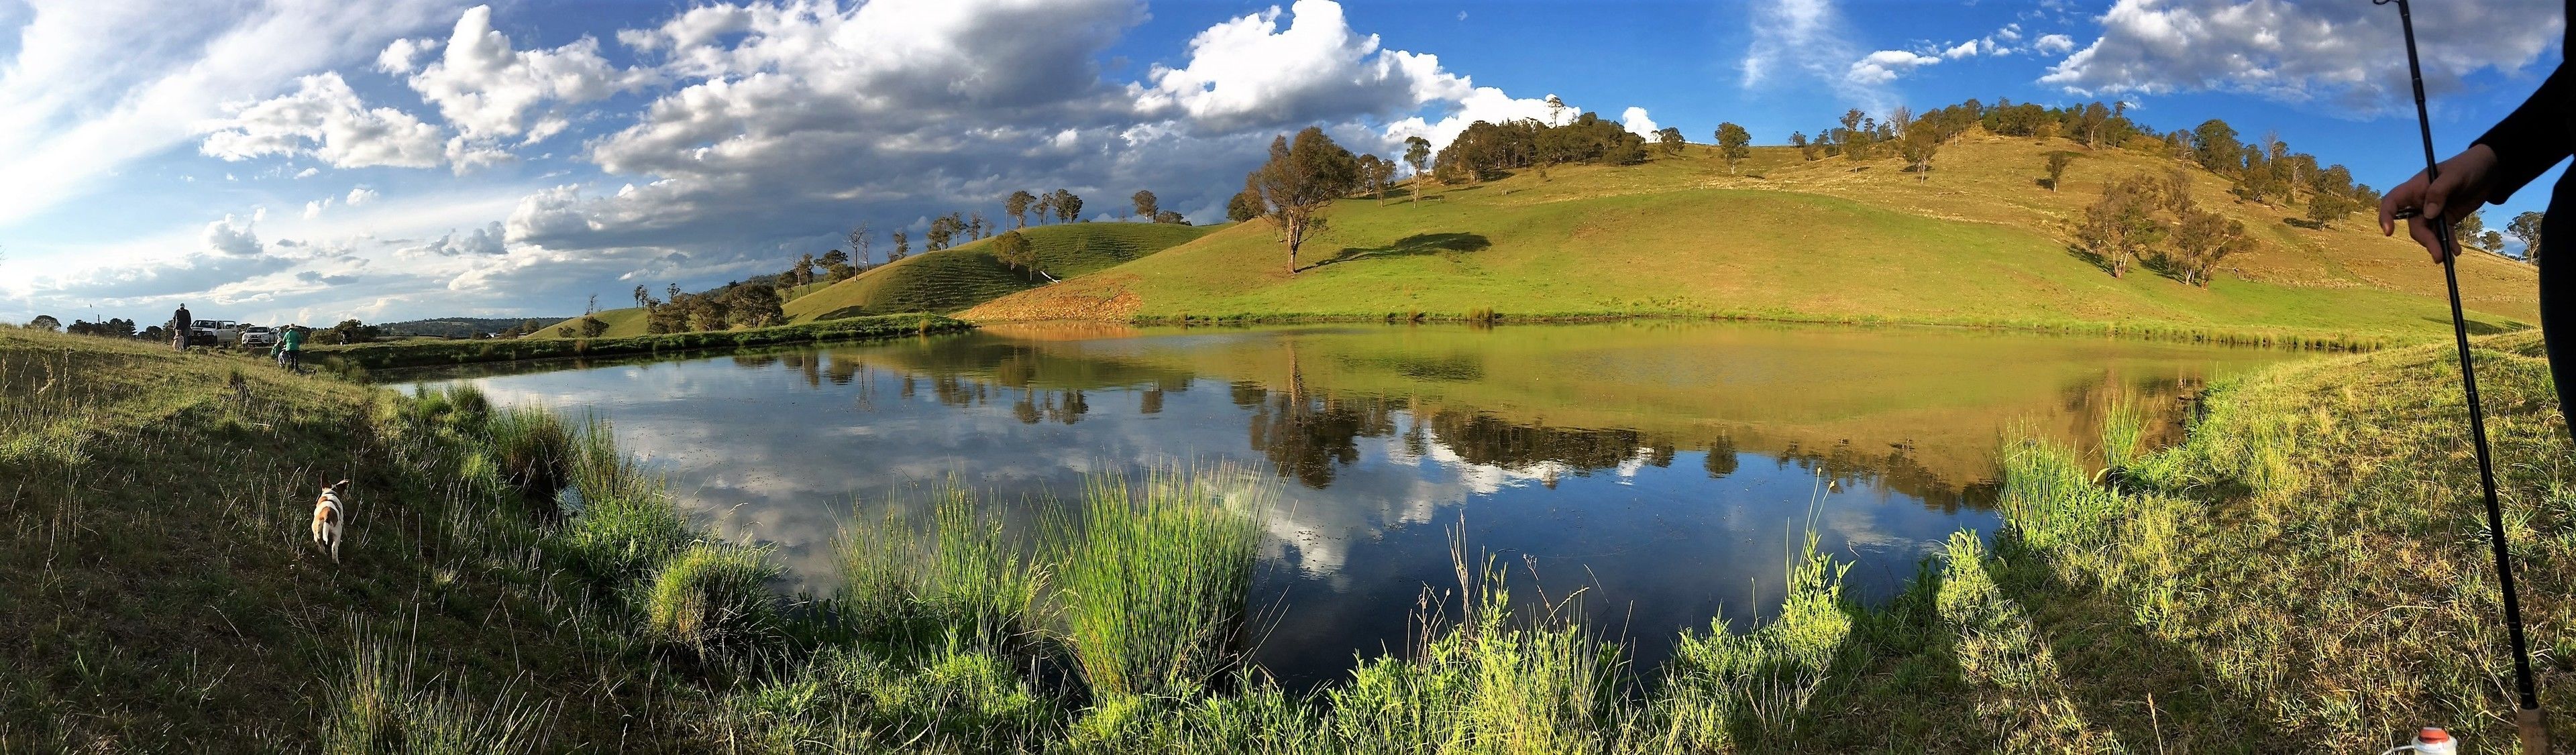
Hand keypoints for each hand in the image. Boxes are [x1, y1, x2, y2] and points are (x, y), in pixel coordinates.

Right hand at [2379, 143, 2499, 262]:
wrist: (2489, 169)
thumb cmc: (2468, 166)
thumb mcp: (2455, 175)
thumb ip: (2440, 192)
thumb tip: (2428, 214)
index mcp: (2416, 188)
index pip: (2393, 202)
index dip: (2386, 216)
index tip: (2389, 232)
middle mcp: (2421, 202)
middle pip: (2415, 225)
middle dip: (2425, 240)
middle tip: (2438, 254)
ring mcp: (2434, 211)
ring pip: (2428, 233)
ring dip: (2436, 246)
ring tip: (2448, 258)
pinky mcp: (2448, 218)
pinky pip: (2444, 234)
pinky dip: (2448, 244)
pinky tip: (2456, 252)